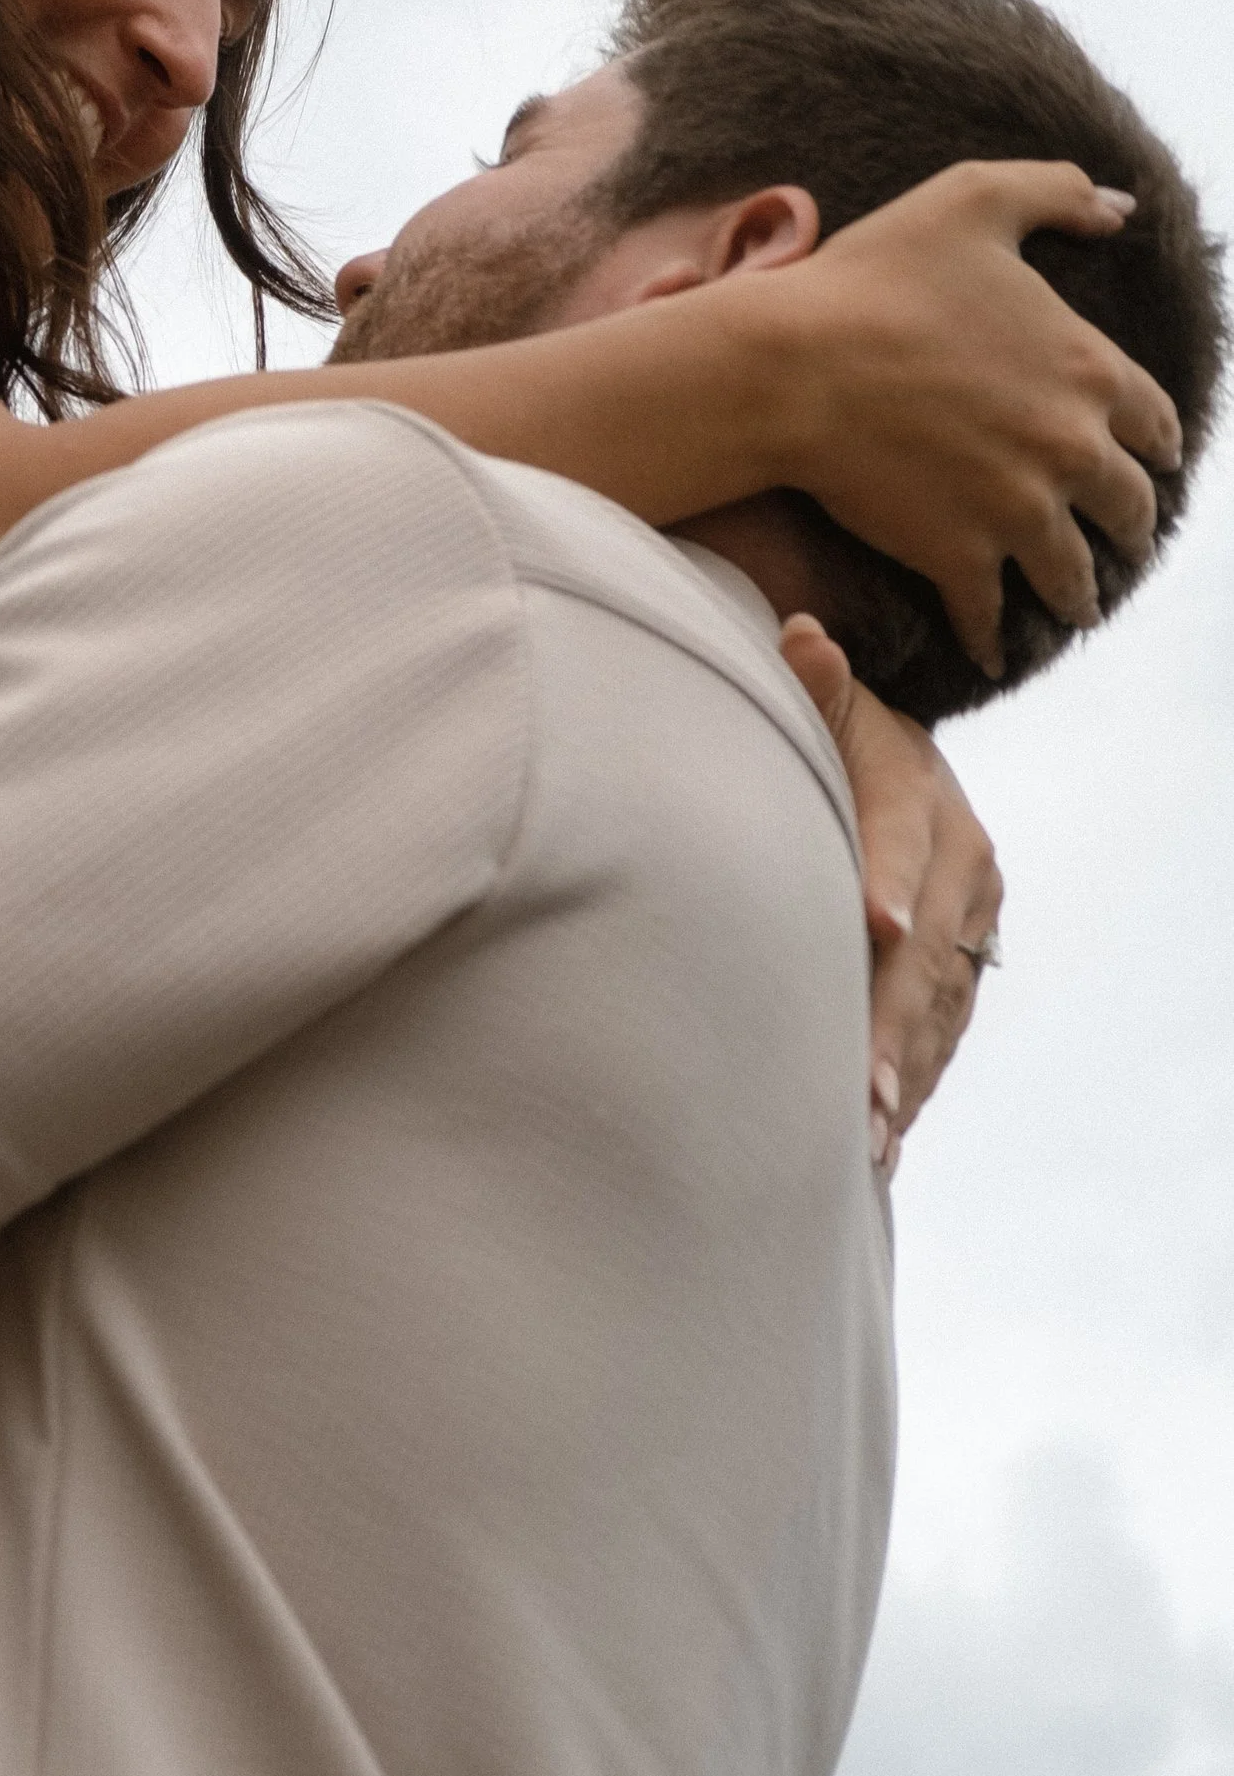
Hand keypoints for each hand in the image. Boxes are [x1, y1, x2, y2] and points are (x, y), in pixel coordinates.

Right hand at [769, 163, 1178, 675]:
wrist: (794, 366)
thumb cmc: (876, 278)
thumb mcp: (974, 200)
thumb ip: (1059, 192)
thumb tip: (1123, 205)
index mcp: (1089, 369)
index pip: (1157, 423)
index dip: (1155, 443)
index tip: (1149, 461)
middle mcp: (1070, 450)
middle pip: (1126, 508)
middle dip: (1126, 525)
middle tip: (1117, 538)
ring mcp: (1018, 512)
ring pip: (1072, 574)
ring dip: (1078, 592)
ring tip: (1072, 605)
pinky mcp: (960, 559)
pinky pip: (991, 614)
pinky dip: (994, 638)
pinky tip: (992, 651)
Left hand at [782, 615, 1001, 1174]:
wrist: (888, 749)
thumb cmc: (828, 725)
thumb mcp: (823, 699)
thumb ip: (812, 683)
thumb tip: (803, 635)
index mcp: (924, 796)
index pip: (903, 843)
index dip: (890, 883)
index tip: (875, 931)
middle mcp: (964, 862)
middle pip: (927, 951)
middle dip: (895, 1023)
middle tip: (863, 1094)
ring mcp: (972, 919)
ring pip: (942, 1004)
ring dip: (907, 1072)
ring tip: (868, 1138)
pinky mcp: (967, 960)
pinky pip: (945, 1027)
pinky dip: (917, 1080)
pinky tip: (882, 1139)